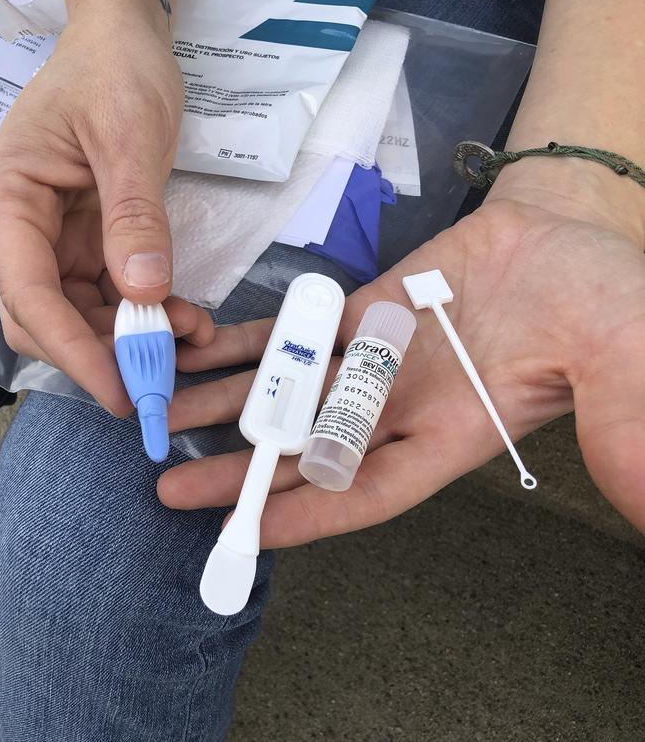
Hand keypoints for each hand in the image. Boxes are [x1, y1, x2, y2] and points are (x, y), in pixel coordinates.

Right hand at [0, 0, 204, 413]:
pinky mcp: (84, 241)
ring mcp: (51, 237)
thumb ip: (135, 217)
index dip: (72, 349)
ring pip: (77, 314)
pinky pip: (106, 294)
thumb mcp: (131, 137)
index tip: (119, 389)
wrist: (124, 36)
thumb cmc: (115, 68)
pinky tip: (182, 316)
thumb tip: (143, 294)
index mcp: (8, 198)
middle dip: (98, 352)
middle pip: (43, 316)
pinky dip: (142, 313)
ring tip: (188, 336)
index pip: (28, 293)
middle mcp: (20, 227)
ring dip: (128, 338)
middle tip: (158, 377)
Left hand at [158, 170, 644, 545]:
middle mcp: (397, 408)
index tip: (244, 534)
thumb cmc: (603, 299)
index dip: (307, 517)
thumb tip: (641, 493)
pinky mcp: (356, 311)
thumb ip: (621, 423)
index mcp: (449, 436)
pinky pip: (290, 332)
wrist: (569, 228)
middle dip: (239, 474)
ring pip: (285, 391)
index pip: (366, 492)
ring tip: (164, 420)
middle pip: (304, 451)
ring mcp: (371, 360)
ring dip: (225, 408)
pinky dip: (244, 343)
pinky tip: (198, 352)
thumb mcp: (620, 359)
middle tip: (171, 491)